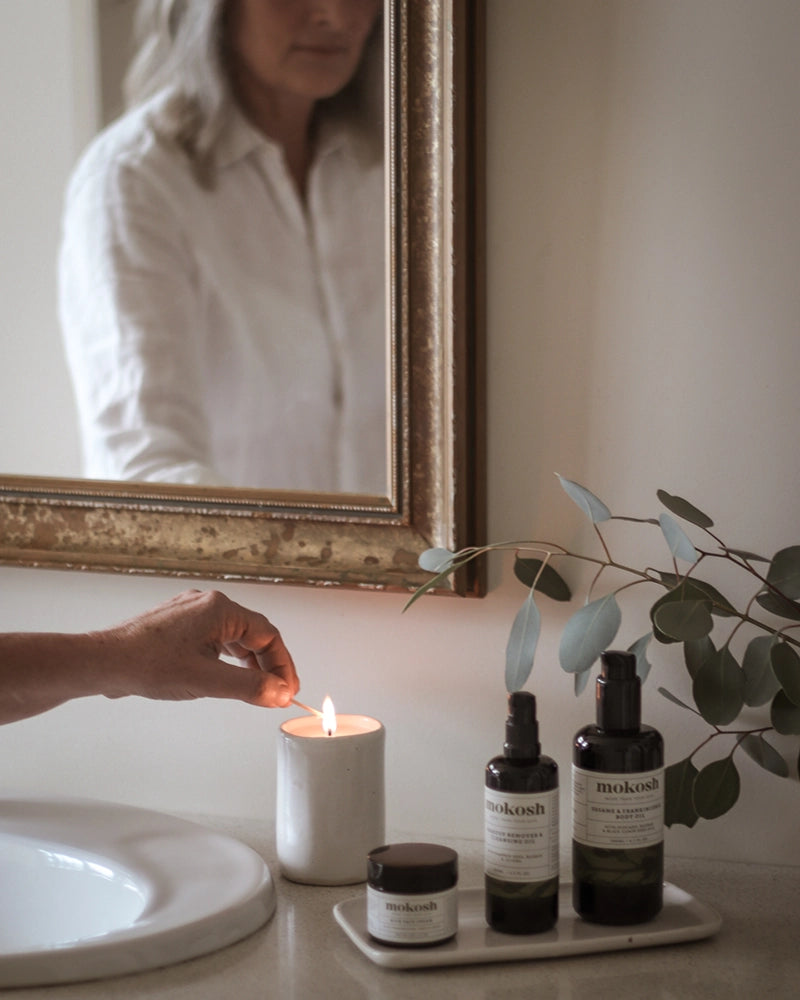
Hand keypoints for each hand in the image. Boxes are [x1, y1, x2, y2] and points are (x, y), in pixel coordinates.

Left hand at [98, 590, 299, 706]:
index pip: (268, 635)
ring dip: (249, 663)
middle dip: (268, 665)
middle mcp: (209, 604)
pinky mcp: (179, 624)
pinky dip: (228, 659)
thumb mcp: (206, 680)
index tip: (288, 690)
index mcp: (220, 609)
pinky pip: (216, 639)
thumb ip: (248, 686)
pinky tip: (227, 676)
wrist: (103, 662)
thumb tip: (279, 693)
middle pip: (254, 634)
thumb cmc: (146, 664)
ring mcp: (192, 613)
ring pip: (234, 637)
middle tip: (277, 693)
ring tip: (257, 689)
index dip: (283, 665)